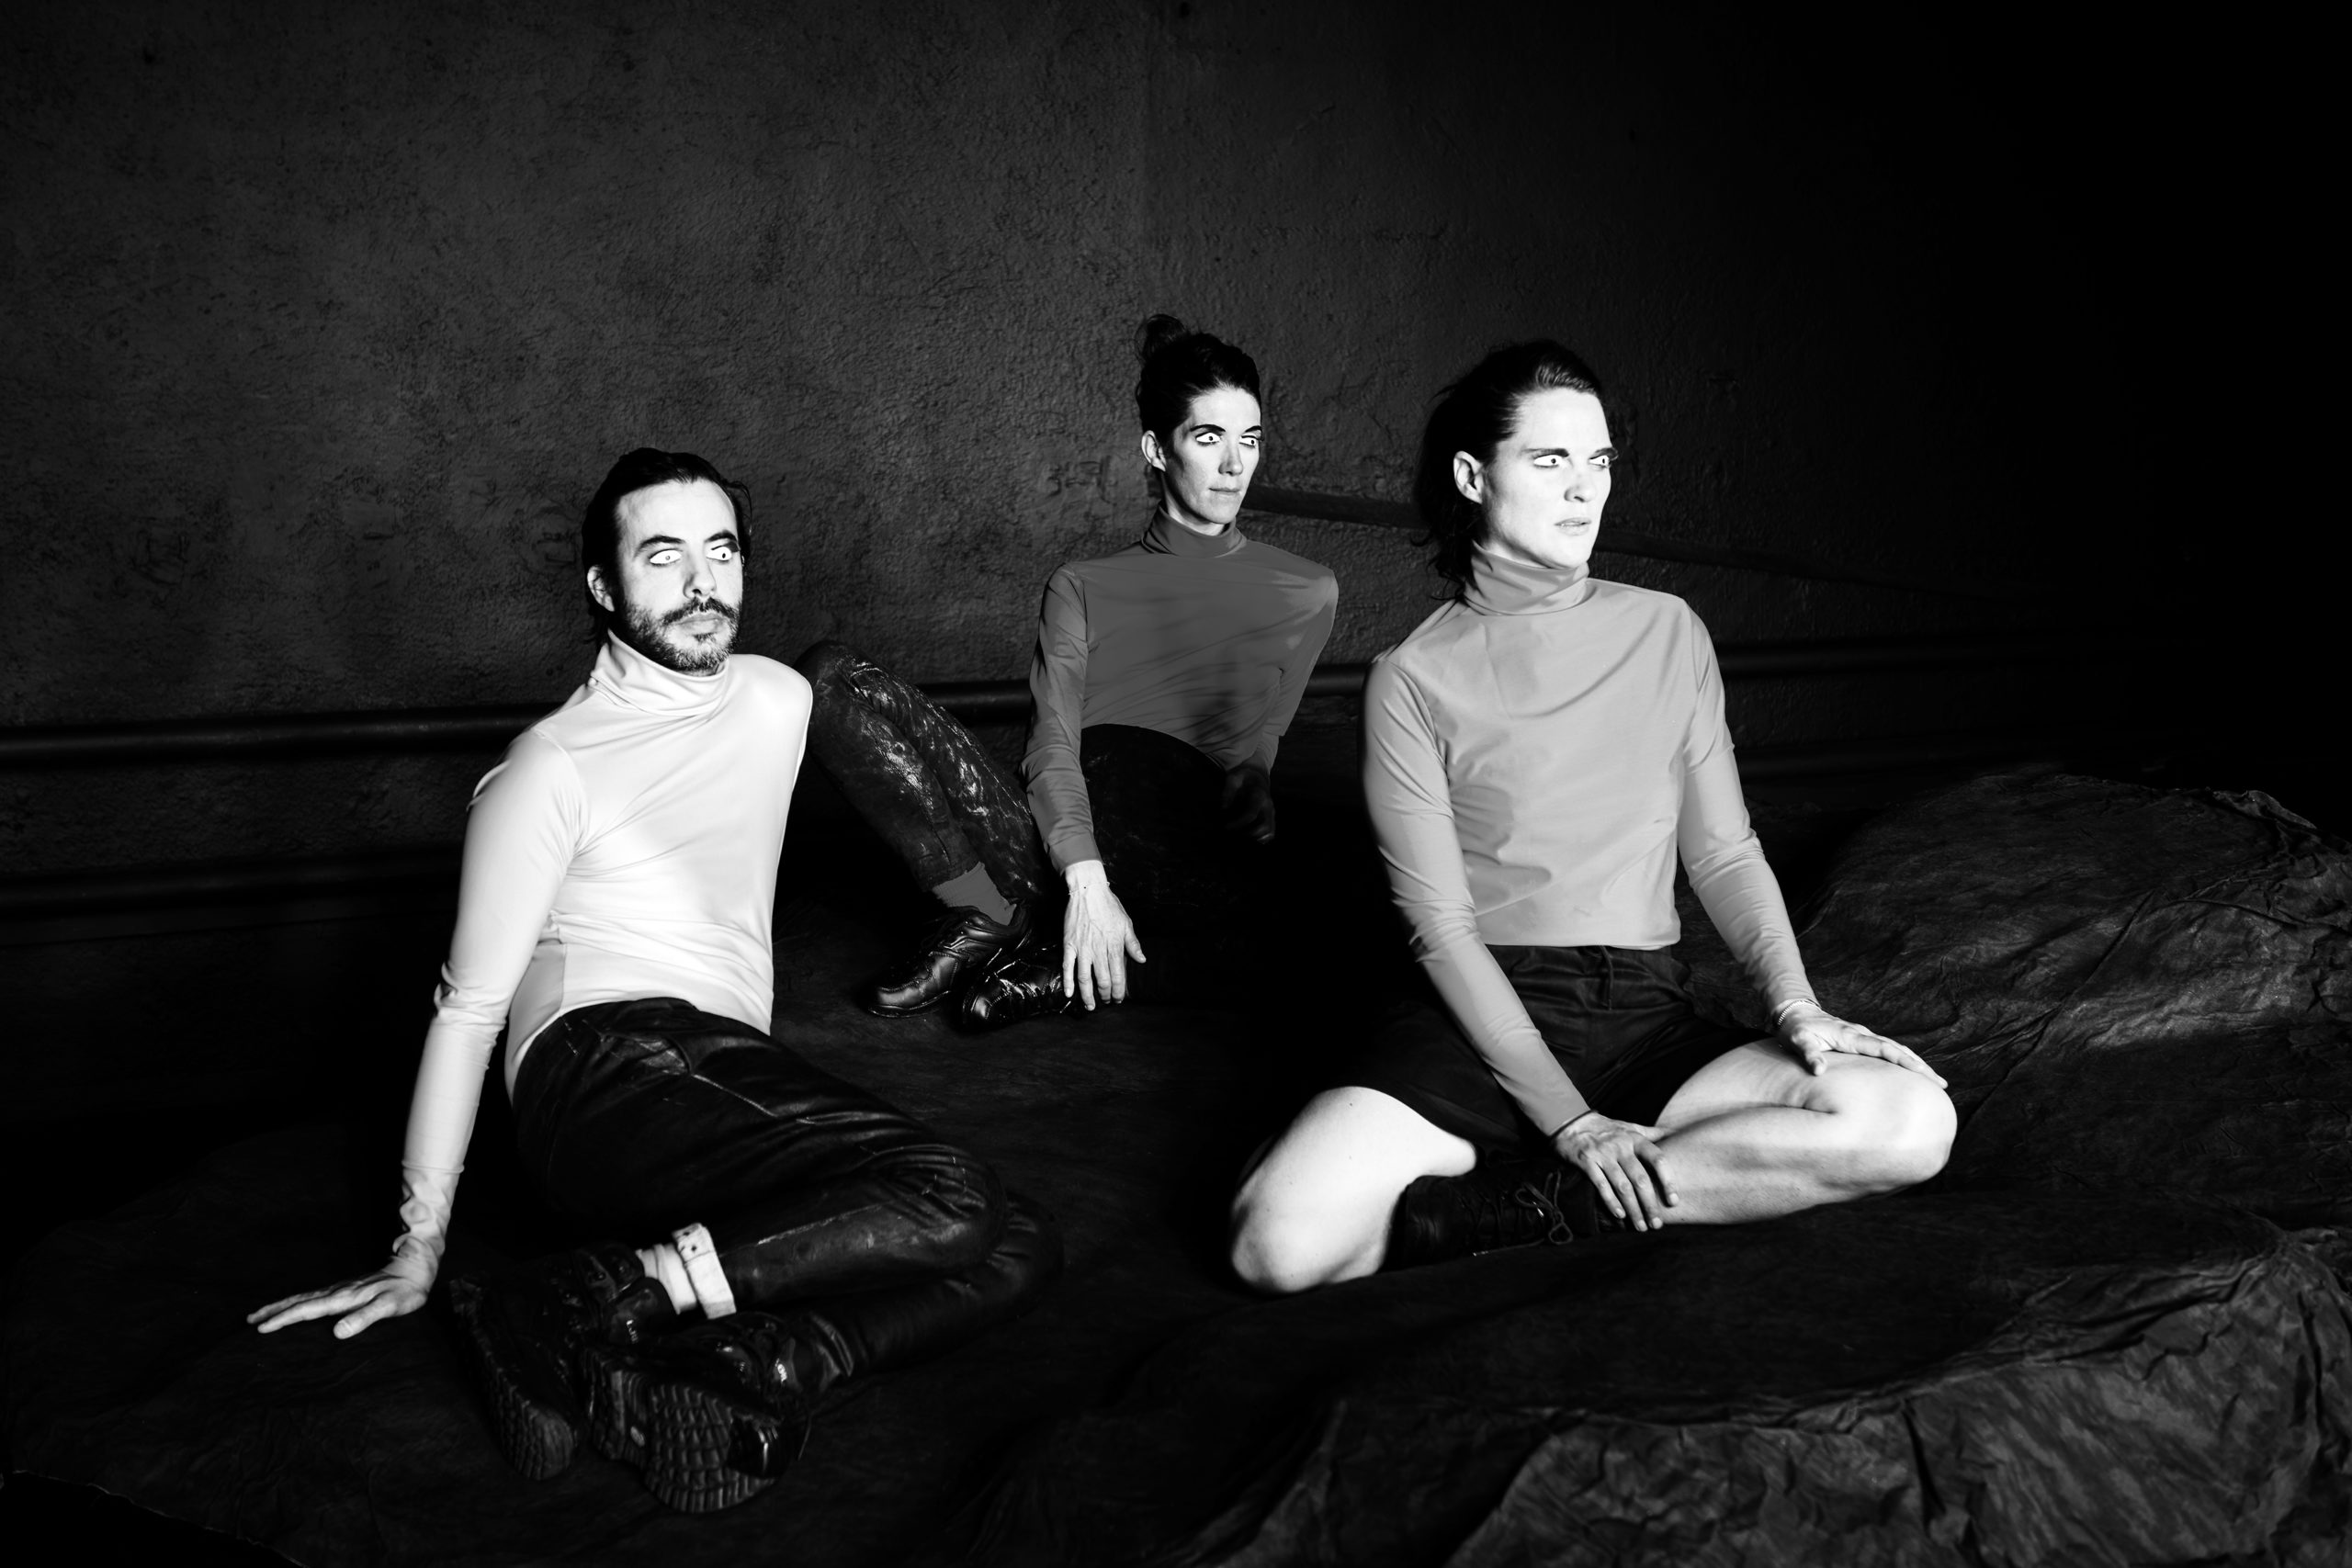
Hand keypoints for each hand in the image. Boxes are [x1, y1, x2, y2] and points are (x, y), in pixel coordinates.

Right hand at [248, 1255, 431, 1339]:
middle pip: (298, 1301)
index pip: (307, 1310)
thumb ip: (365, 1318)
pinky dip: (297, 1302)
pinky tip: (294, 1307)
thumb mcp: (390, 1306)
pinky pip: (313, 1297)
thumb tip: (337, 1333)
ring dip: (281, 1305)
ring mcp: (340, 1289)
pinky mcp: (345, 1290)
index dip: (283, 1319)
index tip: (261, 1328)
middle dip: (273, 1310)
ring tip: (260, 1313)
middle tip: (248, 1319)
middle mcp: (337, 1292)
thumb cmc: (406, 1291)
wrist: (416, 1269)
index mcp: (344, 1298)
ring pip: (303, 1298)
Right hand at [1061, 860, 1145, 1008]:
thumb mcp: (1126, 923)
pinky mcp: (1069, 944)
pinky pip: (1068, 966)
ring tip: (1091, 1006)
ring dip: (1088, 995)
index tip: (1120, 998)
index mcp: (1114, 945)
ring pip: (1085, 978)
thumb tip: (1141, 960)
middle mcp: (1099, 949)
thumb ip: (1133, 943)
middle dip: (1106, 995)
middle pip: (1102, 980)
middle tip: (1108, 1001)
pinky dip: (1068, 982)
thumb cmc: (1109, 906)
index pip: (1118, 975)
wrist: (1088, 890)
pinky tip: (1070, 994)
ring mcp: (1082, 948)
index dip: (1119, 990)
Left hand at [1221, 763, 1276, 844]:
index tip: (1225, 827)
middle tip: (1234, 837)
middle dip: (1249, 835)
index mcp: (1259, 795)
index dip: (1238, 823)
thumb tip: (1223, 808)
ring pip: (1270, 833)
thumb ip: (1228, 791)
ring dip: (1256, 840)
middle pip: (1265, 827)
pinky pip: (1269, 834)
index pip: (1251, 814)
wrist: (1256, 777)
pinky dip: (1260, 840)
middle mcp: (1268, 806)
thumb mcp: (1233, 778)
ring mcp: (1271, 814)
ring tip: (1240, 840)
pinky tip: (1247, 840)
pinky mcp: (1270, 819)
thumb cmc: (1242, 778)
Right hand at [1552, 1111, 1674, 1230]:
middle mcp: (1621, 1146)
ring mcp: (1603, 1154)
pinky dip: (1611, 1202)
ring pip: (1622, 1186)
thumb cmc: (1607, 1128)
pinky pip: (1601, 1185)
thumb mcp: (1631, 1127)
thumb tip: (1679, 1134)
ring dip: (1633, 1209)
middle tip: (1657, 1224)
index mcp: (1635, 1138)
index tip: (1673, 1201)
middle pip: (1641, 1179)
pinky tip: (1620, 1215)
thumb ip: (1654, 1133)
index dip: (1668, 1181)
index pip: (1658, 1159)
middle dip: (1650, 1204)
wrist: (1570, 1122)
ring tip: (1641, 1226)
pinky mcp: (1586, 1162)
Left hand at [1774, 1001, 1946, 1086]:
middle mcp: (1862, 1035)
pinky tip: (1915, 1070)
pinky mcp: (1862, 1040)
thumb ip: (1809, 1054)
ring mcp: (1864, 1036)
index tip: (1922, 1072)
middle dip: (1920, 1066)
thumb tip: (1819, 1071)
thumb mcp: (1798, 1041)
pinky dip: (1905, 1059)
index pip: (1883, 1049)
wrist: (1796, 1013)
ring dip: (1916, 1063)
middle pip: (1897, 1049)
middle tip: (1940, 1083)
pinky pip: (1889, 1049)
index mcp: (1850, 1036)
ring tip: (1936, 1080)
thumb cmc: (1796, 1029)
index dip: (1903, 1061)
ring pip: (1896, 1049)